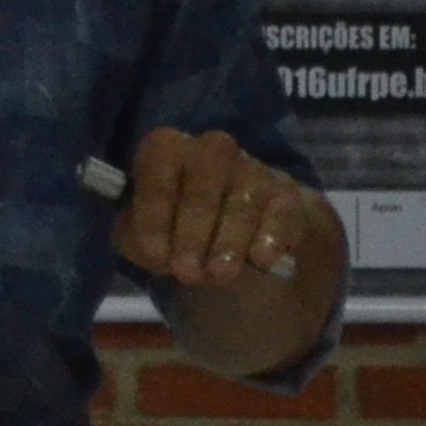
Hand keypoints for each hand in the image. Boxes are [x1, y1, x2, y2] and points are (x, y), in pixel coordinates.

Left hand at [115, 127, 334, 289]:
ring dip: (228, 241)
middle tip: (186, 273)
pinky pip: (282, 213)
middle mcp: (212, 151)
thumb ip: (137, 240)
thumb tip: (152, 250)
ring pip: (242, 202)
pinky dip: (271, 236)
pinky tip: (262, 260)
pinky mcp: (288, 197)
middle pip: (203, 181)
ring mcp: (253, 171)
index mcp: (168, 150)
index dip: (154, 210)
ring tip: (219, 275)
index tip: (155, 254)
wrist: (240, 242)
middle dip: (192, 231)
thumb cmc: (179, 230)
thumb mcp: (146, 237)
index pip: (158, 162)